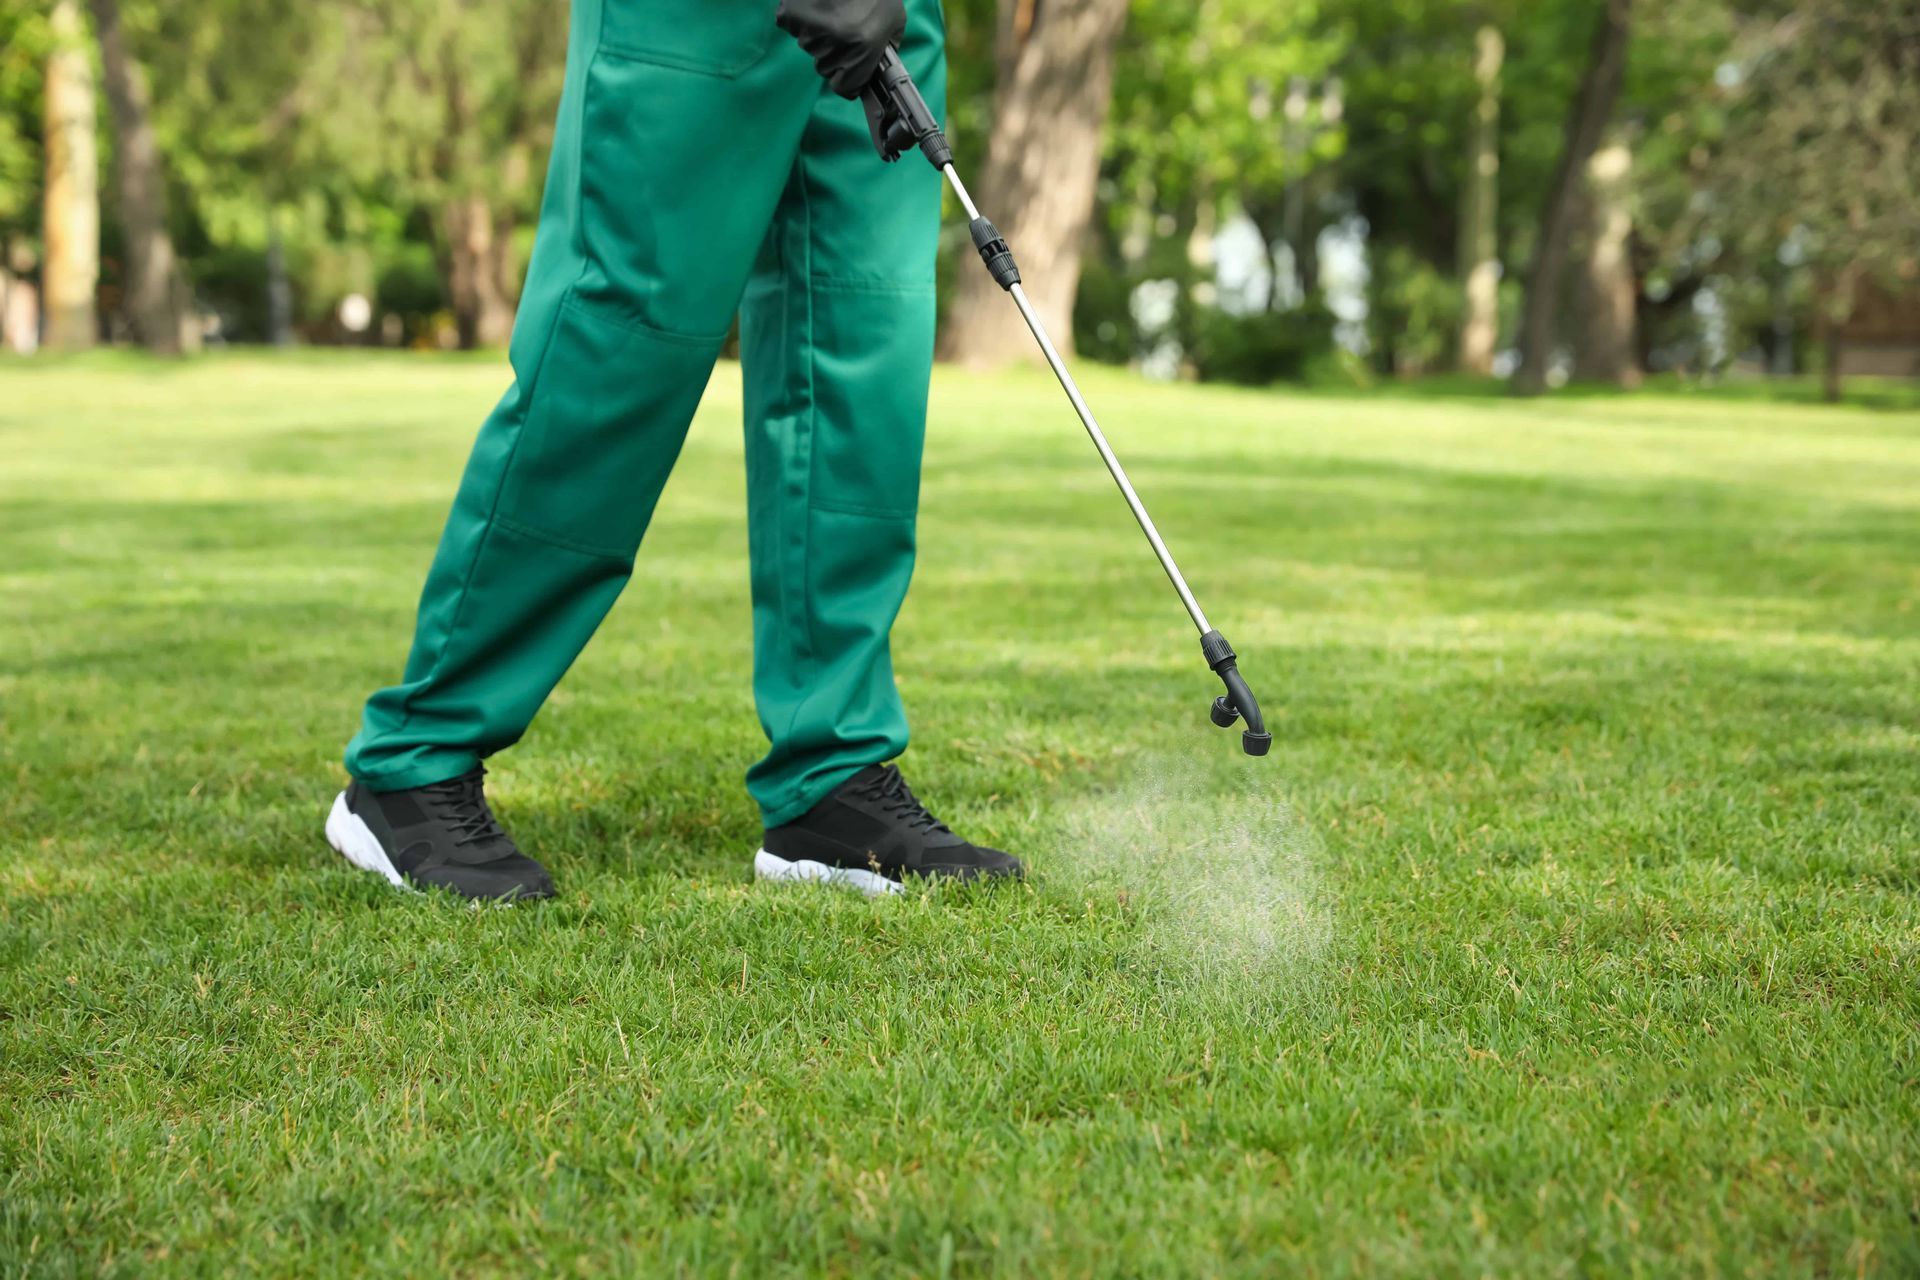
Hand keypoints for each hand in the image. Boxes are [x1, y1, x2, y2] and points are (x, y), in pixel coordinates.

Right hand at [775, 0, 906, 98]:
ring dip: (820, 34)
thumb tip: (876, 68)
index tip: (851, 70)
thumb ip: (885, 47)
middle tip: (845, 24)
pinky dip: (801, 18)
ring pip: (811, 47)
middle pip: (826, 68)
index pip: (845, 87)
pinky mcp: (790, 16)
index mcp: (863, 48)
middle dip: (836, 53)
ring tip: (832, 8)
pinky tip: (815, 3)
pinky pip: (794, 27)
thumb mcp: (894, 19)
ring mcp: (810, 30)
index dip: (848, 79)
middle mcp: (835, 44)